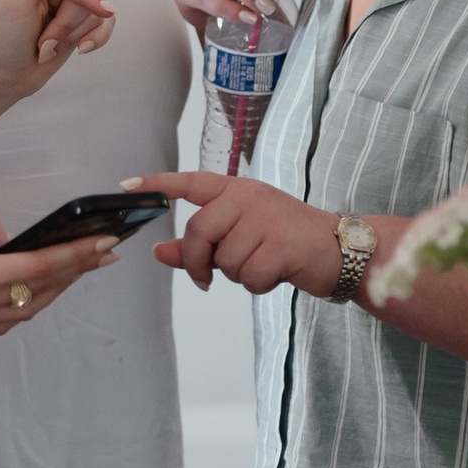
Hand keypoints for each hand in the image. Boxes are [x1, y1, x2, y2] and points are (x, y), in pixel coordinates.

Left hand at [0, 0, 114, 105]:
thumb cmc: (5, 38)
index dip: (85, 0)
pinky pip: (104, 26)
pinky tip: (83, 50)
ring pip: (96, 16)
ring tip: (46, 48)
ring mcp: (69, 6)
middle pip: (86, 2)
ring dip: (72, 38)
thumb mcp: (17, 1)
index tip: (104, 11)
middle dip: (65, 29)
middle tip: (41, 44)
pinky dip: (97, 39)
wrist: (5, 76)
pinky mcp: (78, 26)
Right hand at [0, 199, 117, 334]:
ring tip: (81, 269)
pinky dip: (33, 303)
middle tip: (107, 254)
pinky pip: (10, 319)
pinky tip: (42, 288)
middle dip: (78, 270)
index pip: (41, 266)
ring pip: (30, 309)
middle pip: (43, 289)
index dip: (78, 255)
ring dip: (58, 289)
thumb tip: (8, 238)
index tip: (106, 244)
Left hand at [137, 170, 342, 297]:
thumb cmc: (287, 242)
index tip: (127, 186)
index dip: (159, 184)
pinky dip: (258, 285)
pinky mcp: (281, 245)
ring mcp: (266, 219)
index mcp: (237, 190)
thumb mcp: (243, 237)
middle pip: (198, 232)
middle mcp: (249, 198)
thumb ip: (199, 246)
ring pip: (224, 260)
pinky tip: (277, 273)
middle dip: (198, 261)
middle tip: (205, 279)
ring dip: (238, 274)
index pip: (192, 183)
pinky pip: (248, 276)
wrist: (340, 249)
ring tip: (264, 264)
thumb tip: (159, 252)